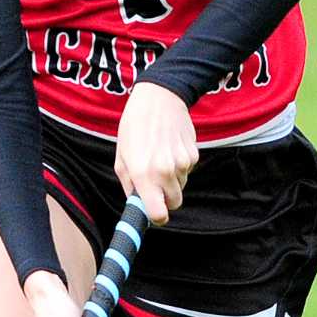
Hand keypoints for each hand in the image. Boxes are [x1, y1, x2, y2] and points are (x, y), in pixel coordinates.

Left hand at [115, 81, 197, 224]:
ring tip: (160, 157)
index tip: (154, 214)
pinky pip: (188, 170)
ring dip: (172, 179)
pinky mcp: (194, 155)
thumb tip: (137, 204)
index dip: (157, 217)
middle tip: (154, 182)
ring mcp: (182, 163)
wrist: (159, 100)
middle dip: (165, 197)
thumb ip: (129, 184)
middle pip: (174, 203)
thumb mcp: (122, 157)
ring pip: (181, 185)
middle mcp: (164, 171)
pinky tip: (170, 148)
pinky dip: (180, 165)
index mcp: (143, 174)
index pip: (158, 213)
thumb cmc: (134, 128)